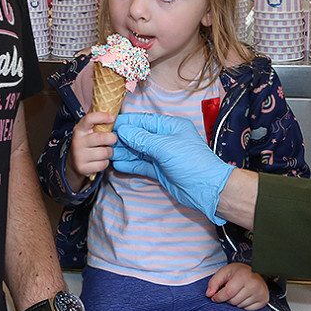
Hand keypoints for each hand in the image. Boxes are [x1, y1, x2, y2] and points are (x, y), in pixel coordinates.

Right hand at [67, 112, 118, 190]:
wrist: (74, 162)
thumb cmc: (87, 143)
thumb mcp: (88, 131)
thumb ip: (98, 122)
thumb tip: (114, 111)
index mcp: (80, 129)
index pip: (89, 118)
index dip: (102, 116)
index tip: (112, 118)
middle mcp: (78, 141)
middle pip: (102, 137)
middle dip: (112, 139)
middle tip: (112, 140)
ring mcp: (79, 155)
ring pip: (105, 152)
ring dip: (109, 152)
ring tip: (105, 151)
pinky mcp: (83, 168)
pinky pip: (103, 164)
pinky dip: (105, 163)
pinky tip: (100, 160)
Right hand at [111, 112, 233, 225]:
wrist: (207, 189)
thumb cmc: (192, 163)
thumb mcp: (165, 147)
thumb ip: (143, 139)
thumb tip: (124, 131)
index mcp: (171, 126)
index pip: (144, 121)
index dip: (127, 122)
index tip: (109, 124)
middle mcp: (166, 139)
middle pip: (139, 135)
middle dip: (122, 138)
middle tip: (103, 141)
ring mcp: (162, 155)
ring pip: (139, 151)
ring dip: (124, 152)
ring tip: (107, 153)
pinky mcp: (160, 170)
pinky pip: (141, 165)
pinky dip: (130, 165)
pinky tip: (117, 164)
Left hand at [206, 263, 268, 310]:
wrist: (256, 272)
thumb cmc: (239, 272)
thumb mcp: (224, 272)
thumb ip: (214, 282)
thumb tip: (209, 294)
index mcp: (242, 276)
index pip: (227, 293)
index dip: (218, 297)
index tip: (215, 297)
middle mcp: (253, 285)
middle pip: (233, 301)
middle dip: (227, 299)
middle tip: (230, 291)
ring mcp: (260, 293)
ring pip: (239, 306)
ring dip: (235, 302)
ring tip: (239, 292)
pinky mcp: (263, 300)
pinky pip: (247, 310)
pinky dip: (244, 305)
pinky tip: (245, 296)